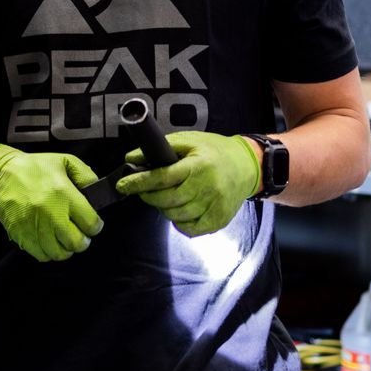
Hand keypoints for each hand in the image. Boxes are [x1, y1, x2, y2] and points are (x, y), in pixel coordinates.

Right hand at [0, 144, 102, 262]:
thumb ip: (86, 175)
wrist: (0, 174)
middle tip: (81, 234)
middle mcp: (50, 213)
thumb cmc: (33, 168)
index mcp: (63, 193)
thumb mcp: (64, 161)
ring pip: (60, 253)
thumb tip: (98, 192)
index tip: (93, 224)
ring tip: (64, 239)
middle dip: (83, 241)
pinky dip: (49, 252)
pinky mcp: (22, 235)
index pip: (91, 223)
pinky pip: (42, 255)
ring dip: (66, 248)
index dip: (95, 226)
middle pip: (77, 243)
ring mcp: (35, 226)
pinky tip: (50, 241)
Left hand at [115, 131, 260, 236]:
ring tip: (164, 197)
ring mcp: (213, 206)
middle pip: (166, 200)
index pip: (161, 177)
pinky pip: (190, 229)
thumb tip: (132, 158)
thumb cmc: (215, 151)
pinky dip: (178, 223)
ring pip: (175, 216)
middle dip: (147, 196)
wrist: (248, 166)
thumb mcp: (189, 141)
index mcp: (197, 166)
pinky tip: (178, 210)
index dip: (138, 182)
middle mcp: (206, 188)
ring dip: (162, 209)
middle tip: (143, 190)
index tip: (122, 185)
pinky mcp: (218, 220)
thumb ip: (161, 149)